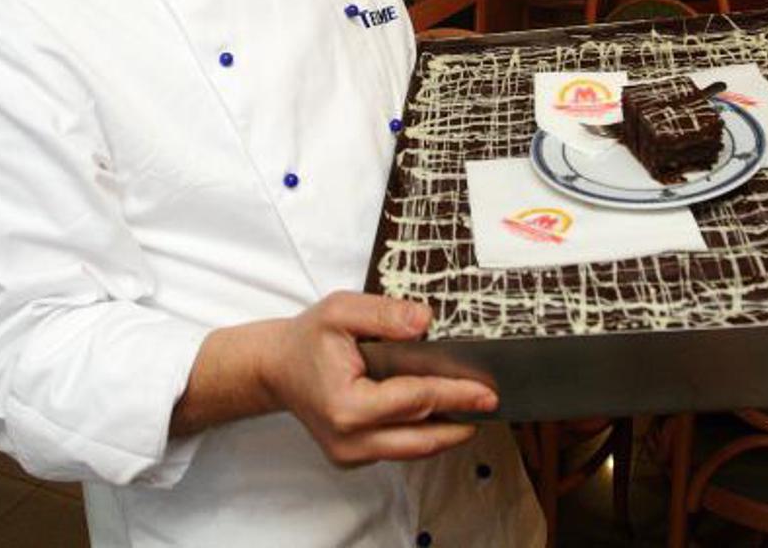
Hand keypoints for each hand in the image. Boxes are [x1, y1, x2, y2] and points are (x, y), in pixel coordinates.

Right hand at [261, 292, 496, 467]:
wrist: (276, 368)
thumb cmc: (307, 339)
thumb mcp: (340, 310)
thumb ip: (384, 313)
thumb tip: (426, 322)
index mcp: (347, 406)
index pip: (414, 400)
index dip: (454, 394)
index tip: (486, 392)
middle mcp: (348, 440)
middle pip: (420, 436)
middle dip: (459, 421)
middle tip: (491, 404)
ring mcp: (349, 454)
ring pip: (412, 449)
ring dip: (445, 432)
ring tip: (474, 410)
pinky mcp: (352, 457)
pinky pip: (397, 448)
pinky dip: (422, 433)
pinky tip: (441, 414)